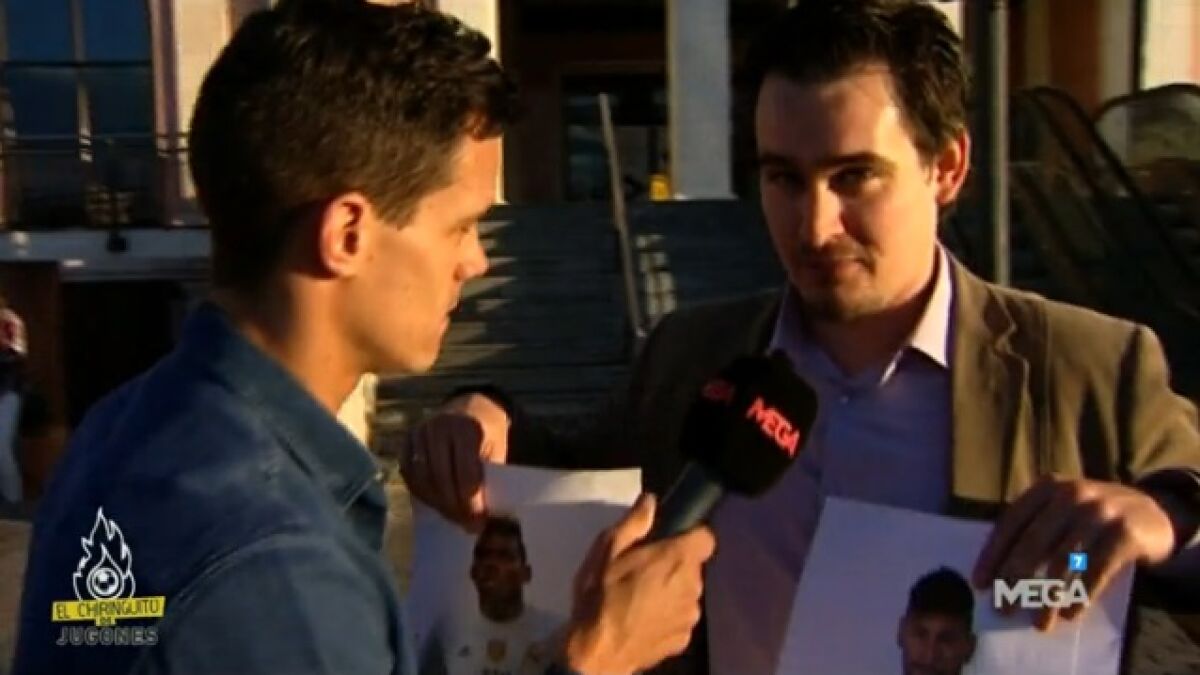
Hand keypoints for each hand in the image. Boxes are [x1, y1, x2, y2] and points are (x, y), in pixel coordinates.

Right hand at [396, 393, 509, 531]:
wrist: (470, 408)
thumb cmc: (487, 435)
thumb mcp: (496, 450)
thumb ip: (488, 478)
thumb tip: (480, 518)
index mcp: (466, 427)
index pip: (465, 471)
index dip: (471, 501)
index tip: (479, 521)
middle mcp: (439, 426)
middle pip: (440, 477)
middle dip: (454, 506)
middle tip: (467, 525)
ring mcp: (419, 431)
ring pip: (422, 477)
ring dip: (437, 503)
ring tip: (453, 517)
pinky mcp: (406, 439)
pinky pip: (408, 473)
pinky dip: (421, 492)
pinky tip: (436, 503)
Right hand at [564, 494, 715, 673]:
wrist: (596, 654)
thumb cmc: (600, 596)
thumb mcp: (607, 550)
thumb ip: (634, 522)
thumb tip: (651, 501)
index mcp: (677, 559)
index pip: (706, 537)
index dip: (690, 536)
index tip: (669, 541)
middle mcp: (693, 586)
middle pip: (693, 567)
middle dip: (674, 565)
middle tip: (643, 570)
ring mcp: (690, 615)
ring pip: (687, 593)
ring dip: (671, 591)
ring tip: (640, 598)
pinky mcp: (684, 640)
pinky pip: (680, 618)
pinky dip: (667, 616)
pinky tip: (642, 620)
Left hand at [972, 475, 1175, 630]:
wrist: (1152, 511)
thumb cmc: (1092, 517)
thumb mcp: (1061, 510)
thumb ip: (1033, 530)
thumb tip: (998, 573)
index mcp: (1046, 487)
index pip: (1011, 522)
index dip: (993, 554)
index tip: (980, 583)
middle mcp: (1070, 494)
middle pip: (1032, 542)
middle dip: (1013, 578)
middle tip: (1002, 608)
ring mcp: (1099, 512)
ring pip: (1062, 561)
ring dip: (1047, 596)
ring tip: (1039, 622)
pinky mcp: (1124, 533)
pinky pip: (1095, 570)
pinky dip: (1080, 595)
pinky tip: (1070, 613)